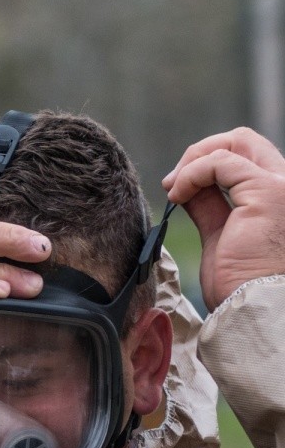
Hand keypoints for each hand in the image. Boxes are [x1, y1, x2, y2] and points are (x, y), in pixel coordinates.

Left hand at [164, 127, 284, 310]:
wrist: (255, 306)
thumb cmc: (241, 283)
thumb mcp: (221, 234)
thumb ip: (210, 206)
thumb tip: (187, 187)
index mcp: (280, 196)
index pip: (246, 158)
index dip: (207, 163)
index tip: (177, 187)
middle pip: (244, 140)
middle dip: (200, 153)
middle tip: (174, 181)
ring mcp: (282, 186)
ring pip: (236, 142)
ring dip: (194, 161)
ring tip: (174, 188)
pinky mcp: (267, 193)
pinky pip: (221, 162)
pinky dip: (192, 172)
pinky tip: (178, 193)